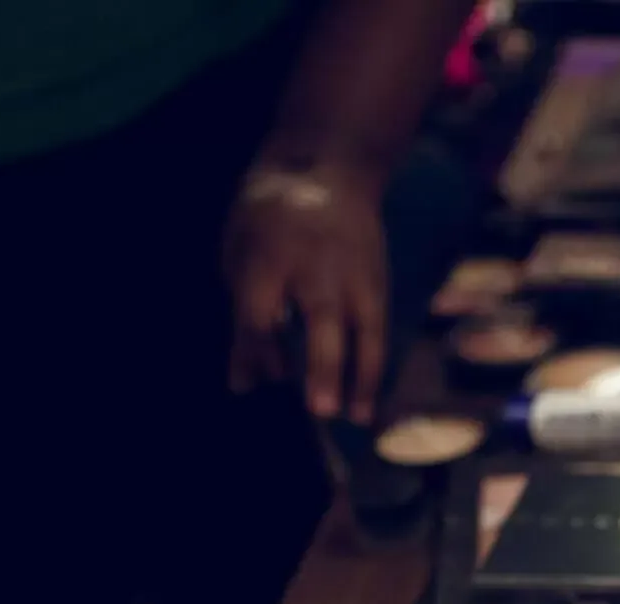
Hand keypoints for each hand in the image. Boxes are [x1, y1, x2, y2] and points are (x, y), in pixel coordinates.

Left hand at [223, 160, 389, 422]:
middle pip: (322, 321)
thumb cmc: (270, 217)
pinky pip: (377, 334)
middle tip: (320, 411)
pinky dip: (373, 370)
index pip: (261, 311)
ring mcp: (355, 276)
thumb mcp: (241, 250)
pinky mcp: (378, 286)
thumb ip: (243, 313)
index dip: (256, 350)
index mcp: (270, 253)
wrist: (328, 169)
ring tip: (355, 418)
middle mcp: (318, 267)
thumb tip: (248, 380)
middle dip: (322, 366)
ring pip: (363, 332)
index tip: (250, 387)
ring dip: (359, 378)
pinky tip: (365, 405)